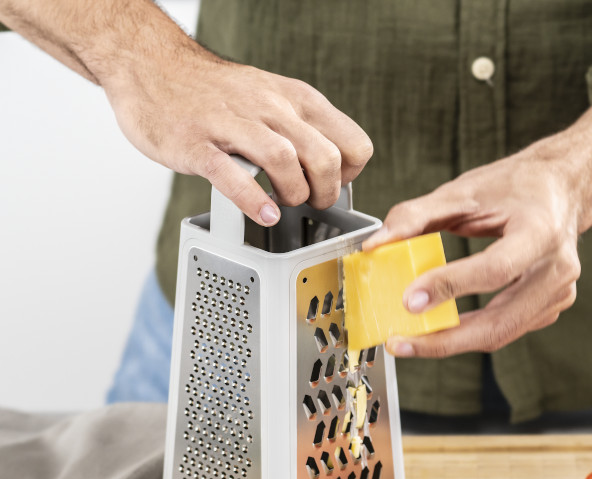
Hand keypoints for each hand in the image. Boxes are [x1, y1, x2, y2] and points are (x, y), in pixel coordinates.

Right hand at [104, 53, 372, 226]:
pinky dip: (252, 200)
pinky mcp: (198, 145)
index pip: (353, 144)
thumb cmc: (214, 93)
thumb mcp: (273, 98)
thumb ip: (302, 128)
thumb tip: (331, 164)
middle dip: (324, 193)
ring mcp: (233, 125)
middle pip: (325, 157)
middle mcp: (270, 109)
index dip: (349, 175)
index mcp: (296, 100)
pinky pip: (231, 175)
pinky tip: (262, 213)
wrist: (151, 64)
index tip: (332, 185)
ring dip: (292, 194)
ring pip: (285, 161)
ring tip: (281, 204)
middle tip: (307, 202)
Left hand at [362, 70, 591, 358]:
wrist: (564, 188)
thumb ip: (416, 215)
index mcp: (540, 230)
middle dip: (445, 340)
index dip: (450, 287)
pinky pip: (506, 330)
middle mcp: (557, 267)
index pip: (494, 269)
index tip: (410, 299)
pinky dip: (471, 334)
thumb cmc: (517, 185)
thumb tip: (376, 244)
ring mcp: (558, 293)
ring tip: (412, 340)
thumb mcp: (464, 190)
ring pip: (501, 334)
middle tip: (402, 342)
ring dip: (453, 342)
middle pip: (499, 322)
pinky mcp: (550, 308)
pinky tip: (442, 330)